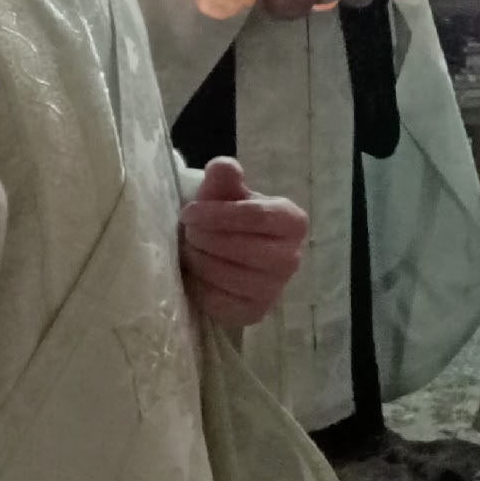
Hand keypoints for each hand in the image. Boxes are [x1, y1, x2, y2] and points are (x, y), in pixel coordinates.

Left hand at [180, 157, 307, 327]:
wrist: (232, 255)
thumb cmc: (231, 218)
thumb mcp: (227, 193)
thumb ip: (224, 177)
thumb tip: (223, 167)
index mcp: (293, 222)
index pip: (258, 217)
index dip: (218, 214)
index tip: (188, 212)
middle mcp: (292, 258)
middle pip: (240, 247)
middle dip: (204, 238)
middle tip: (187, 232)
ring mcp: (275, 289)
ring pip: (227, 275)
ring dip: (199, 260)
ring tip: (190, 250)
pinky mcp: (255, 313)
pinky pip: (219, 300)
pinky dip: (199, 285)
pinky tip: (196, 273)